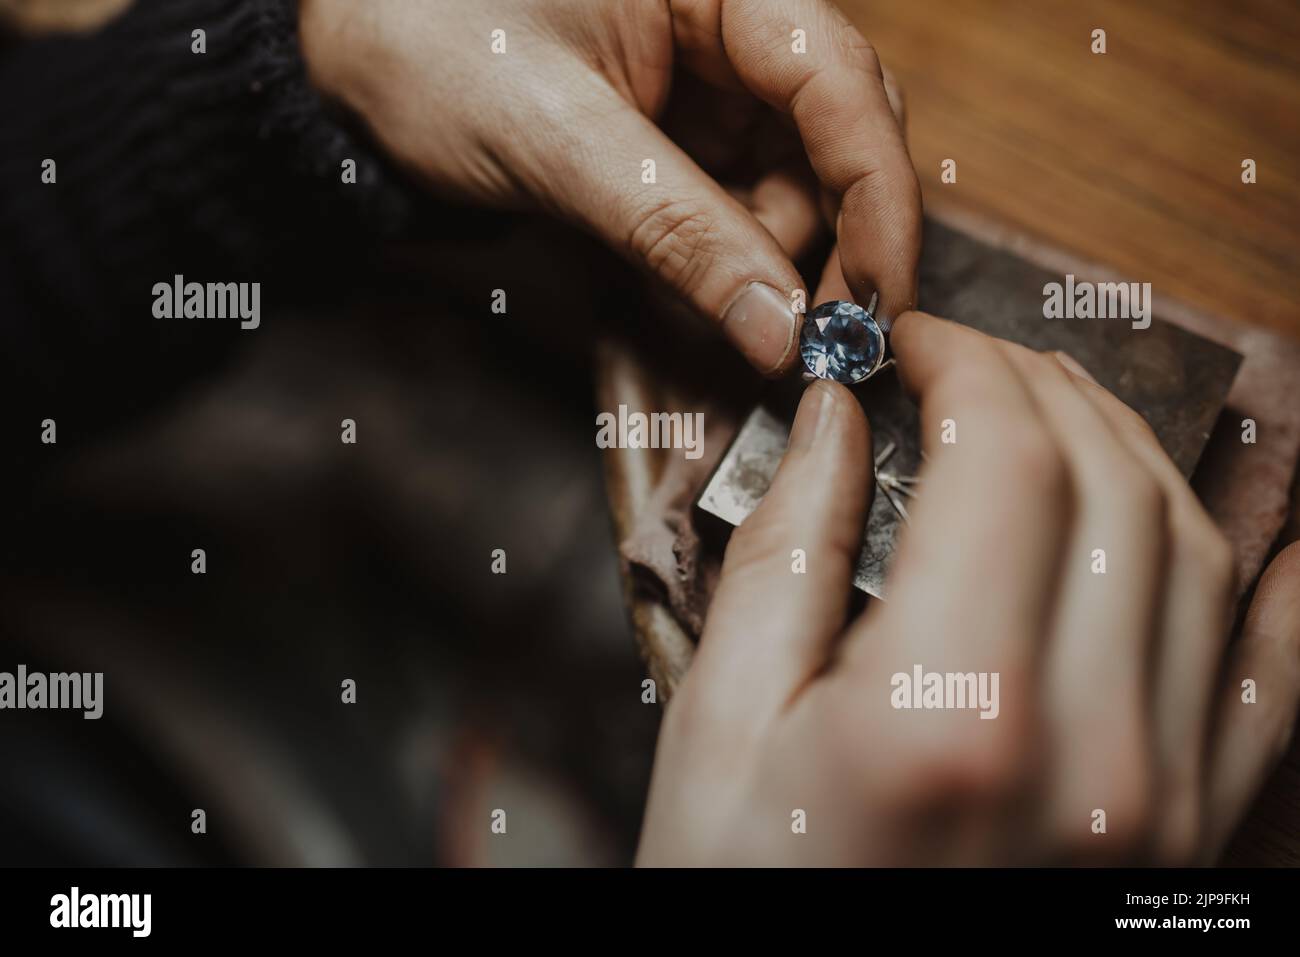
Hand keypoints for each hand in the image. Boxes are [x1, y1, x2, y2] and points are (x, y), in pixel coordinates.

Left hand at [299, 0, 920, 374]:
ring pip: (792, 182)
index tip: (882, 297)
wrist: (340, 63)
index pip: (840, 79)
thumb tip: (782, 329)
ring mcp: (705, 81)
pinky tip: (694, 293)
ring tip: (715, 312)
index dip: (879, 194)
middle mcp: (728, 21)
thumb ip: (677, 231)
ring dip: (769, 262)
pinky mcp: (677, 133)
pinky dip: (726, 260)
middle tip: (800, 337)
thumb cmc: (423, 47)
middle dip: (826, 240)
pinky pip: (736, 203)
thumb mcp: (555, 139)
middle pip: (834, 137)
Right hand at [637, 311, 1299, 864]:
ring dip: (1130, 452)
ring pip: (1196, 553)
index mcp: (949, 713)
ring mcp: (1162, 801)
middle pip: (1110, 483)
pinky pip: (1272, 677)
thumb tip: (838, 415)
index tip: (910, 345)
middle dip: (1039, 388)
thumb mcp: (720, 724)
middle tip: (964, 368)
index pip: (1006, 458)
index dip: (962, 364)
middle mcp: (1089, 752)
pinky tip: (1264, 524)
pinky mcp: (1187, 836)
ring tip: (1051, 420)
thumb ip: (786, 552)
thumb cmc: (745, 889)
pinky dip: (1273, 580)